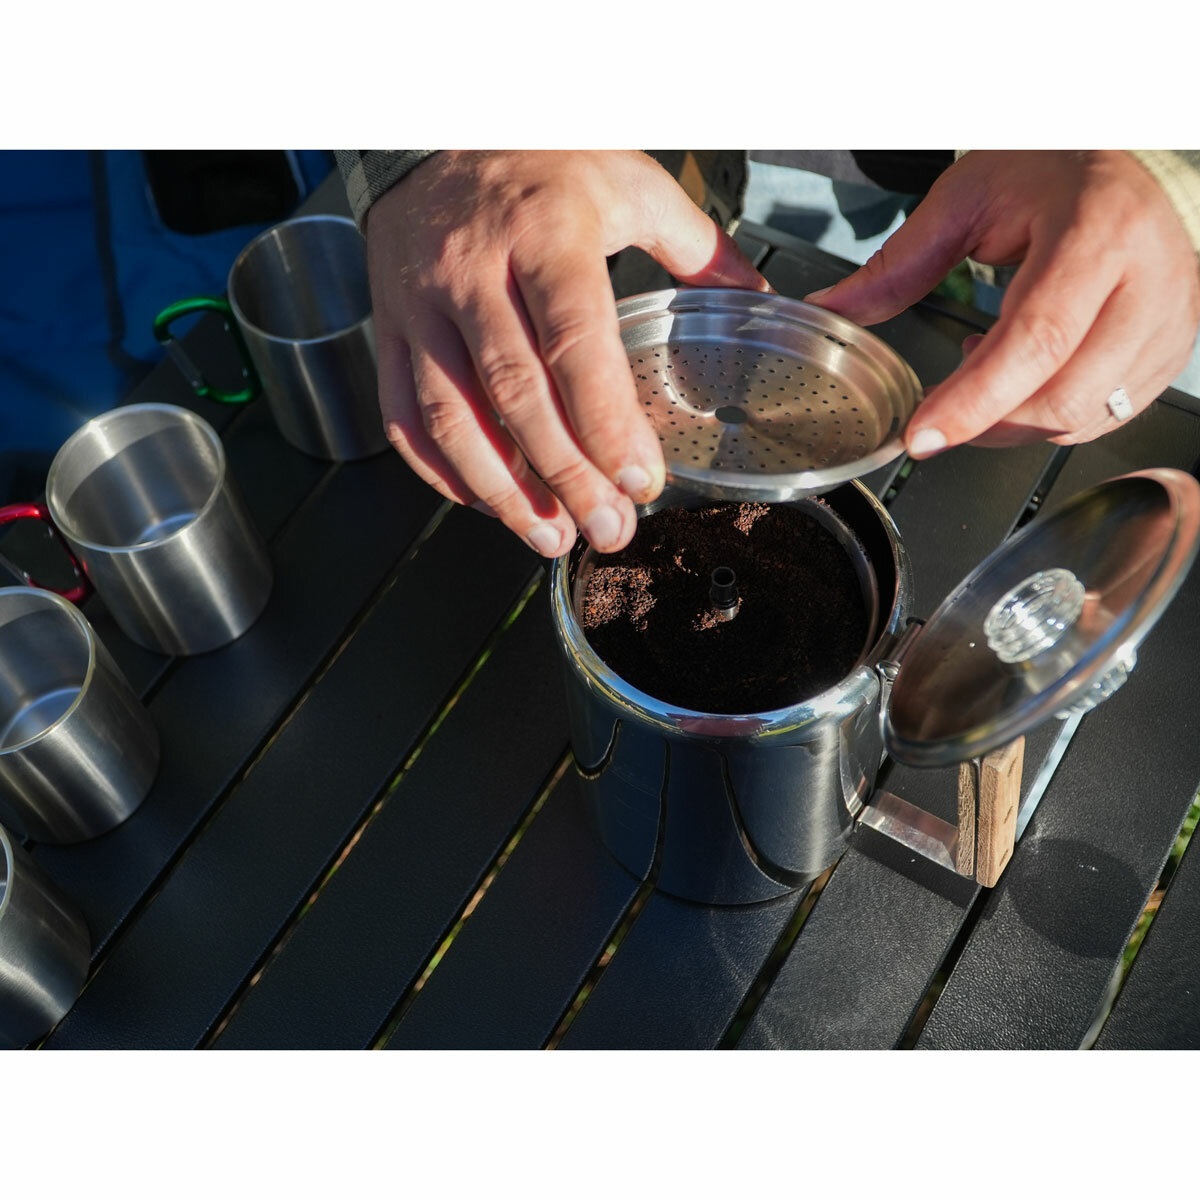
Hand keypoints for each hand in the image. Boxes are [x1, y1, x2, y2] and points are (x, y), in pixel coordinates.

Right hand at [366, 150, 769, 554]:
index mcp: (544, 232)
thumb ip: (694, 245)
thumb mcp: (627, 182)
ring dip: (501, 490)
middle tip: (606, 529)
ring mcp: (420, 304)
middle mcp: (473, 271)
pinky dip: (441, 470)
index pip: (574, 343)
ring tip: (548, 537)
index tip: (641, 481)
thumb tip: (756, 298)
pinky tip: (484, 500)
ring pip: (451, 416)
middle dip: (565, 476)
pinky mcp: (388, 329)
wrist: (434, 128)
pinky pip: (402, 415)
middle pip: (515, 393)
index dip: (606, 424)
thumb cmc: (539, 157)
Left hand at [805, 151, 1199, 454]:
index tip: (922, 436)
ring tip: (989, 365)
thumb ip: (897, 264)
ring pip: (1082, 417)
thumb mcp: (964, 200)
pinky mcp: (1171, 352)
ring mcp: (1169, 321)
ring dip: (1016, 419)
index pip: (1037, 338)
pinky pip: (1104, 416)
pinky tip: (1028, 376)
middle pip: (1062, 394)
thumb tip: (834, 308)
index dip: (975, 400)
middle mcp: (1149, 279)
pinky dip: (1049, 416)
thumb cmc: (1049, 174)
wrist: (1123, 166)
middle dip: (987, 421)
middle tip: (942, 407)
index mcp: (1097, 230)